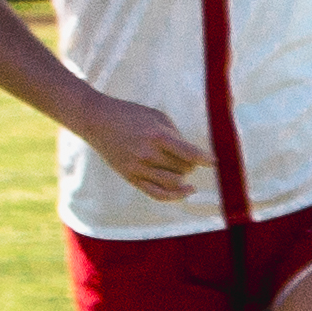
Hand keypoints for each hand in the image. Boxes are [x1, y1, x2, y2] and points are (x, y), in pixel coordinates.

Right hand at [73, 90, 206, 203]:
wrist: (97, 120)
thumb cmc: (130, 115)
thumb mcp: (157, 116)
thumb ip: (176, 135)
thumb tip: (193, 154)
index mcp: (156, 136)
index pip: (189, 154)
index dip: (206, 159)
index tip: (215, 162)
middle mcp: (147, 154)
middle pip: (183, 169)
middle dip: (191, 164)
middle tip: (188, 157)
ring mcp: (138, 168)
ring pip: (174, 183)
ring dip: (184, 177)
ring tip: (183, 169)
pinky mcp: (130, 177)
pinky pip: (157, 194)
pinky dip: (174, 196)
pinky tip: (186, 191)